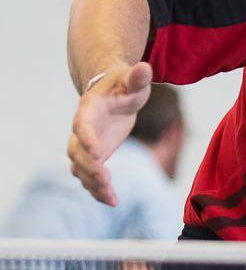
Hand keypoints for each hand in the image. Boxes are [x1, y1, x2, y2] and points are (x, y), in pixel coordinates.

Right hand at [67, 62, 152, 203]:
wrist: (115, 92)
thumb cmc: (125, 85)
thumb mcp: (133, 80)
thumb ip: (137, 77)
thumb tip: (145, 68)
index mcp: (89, 109)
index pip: (82, 124)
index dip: (87, 138)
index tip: (97, 154)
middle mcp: (81, 129)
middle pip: (77, 152)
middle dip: (89, 168)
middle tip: (106, 180)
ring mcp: (86, 145)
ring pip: (81, 169)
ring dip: (93, 184)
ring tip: (111, 198)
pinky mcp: (94, 157)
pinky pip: (90, 177)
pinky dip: (98, 190)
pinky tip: (112, 201)